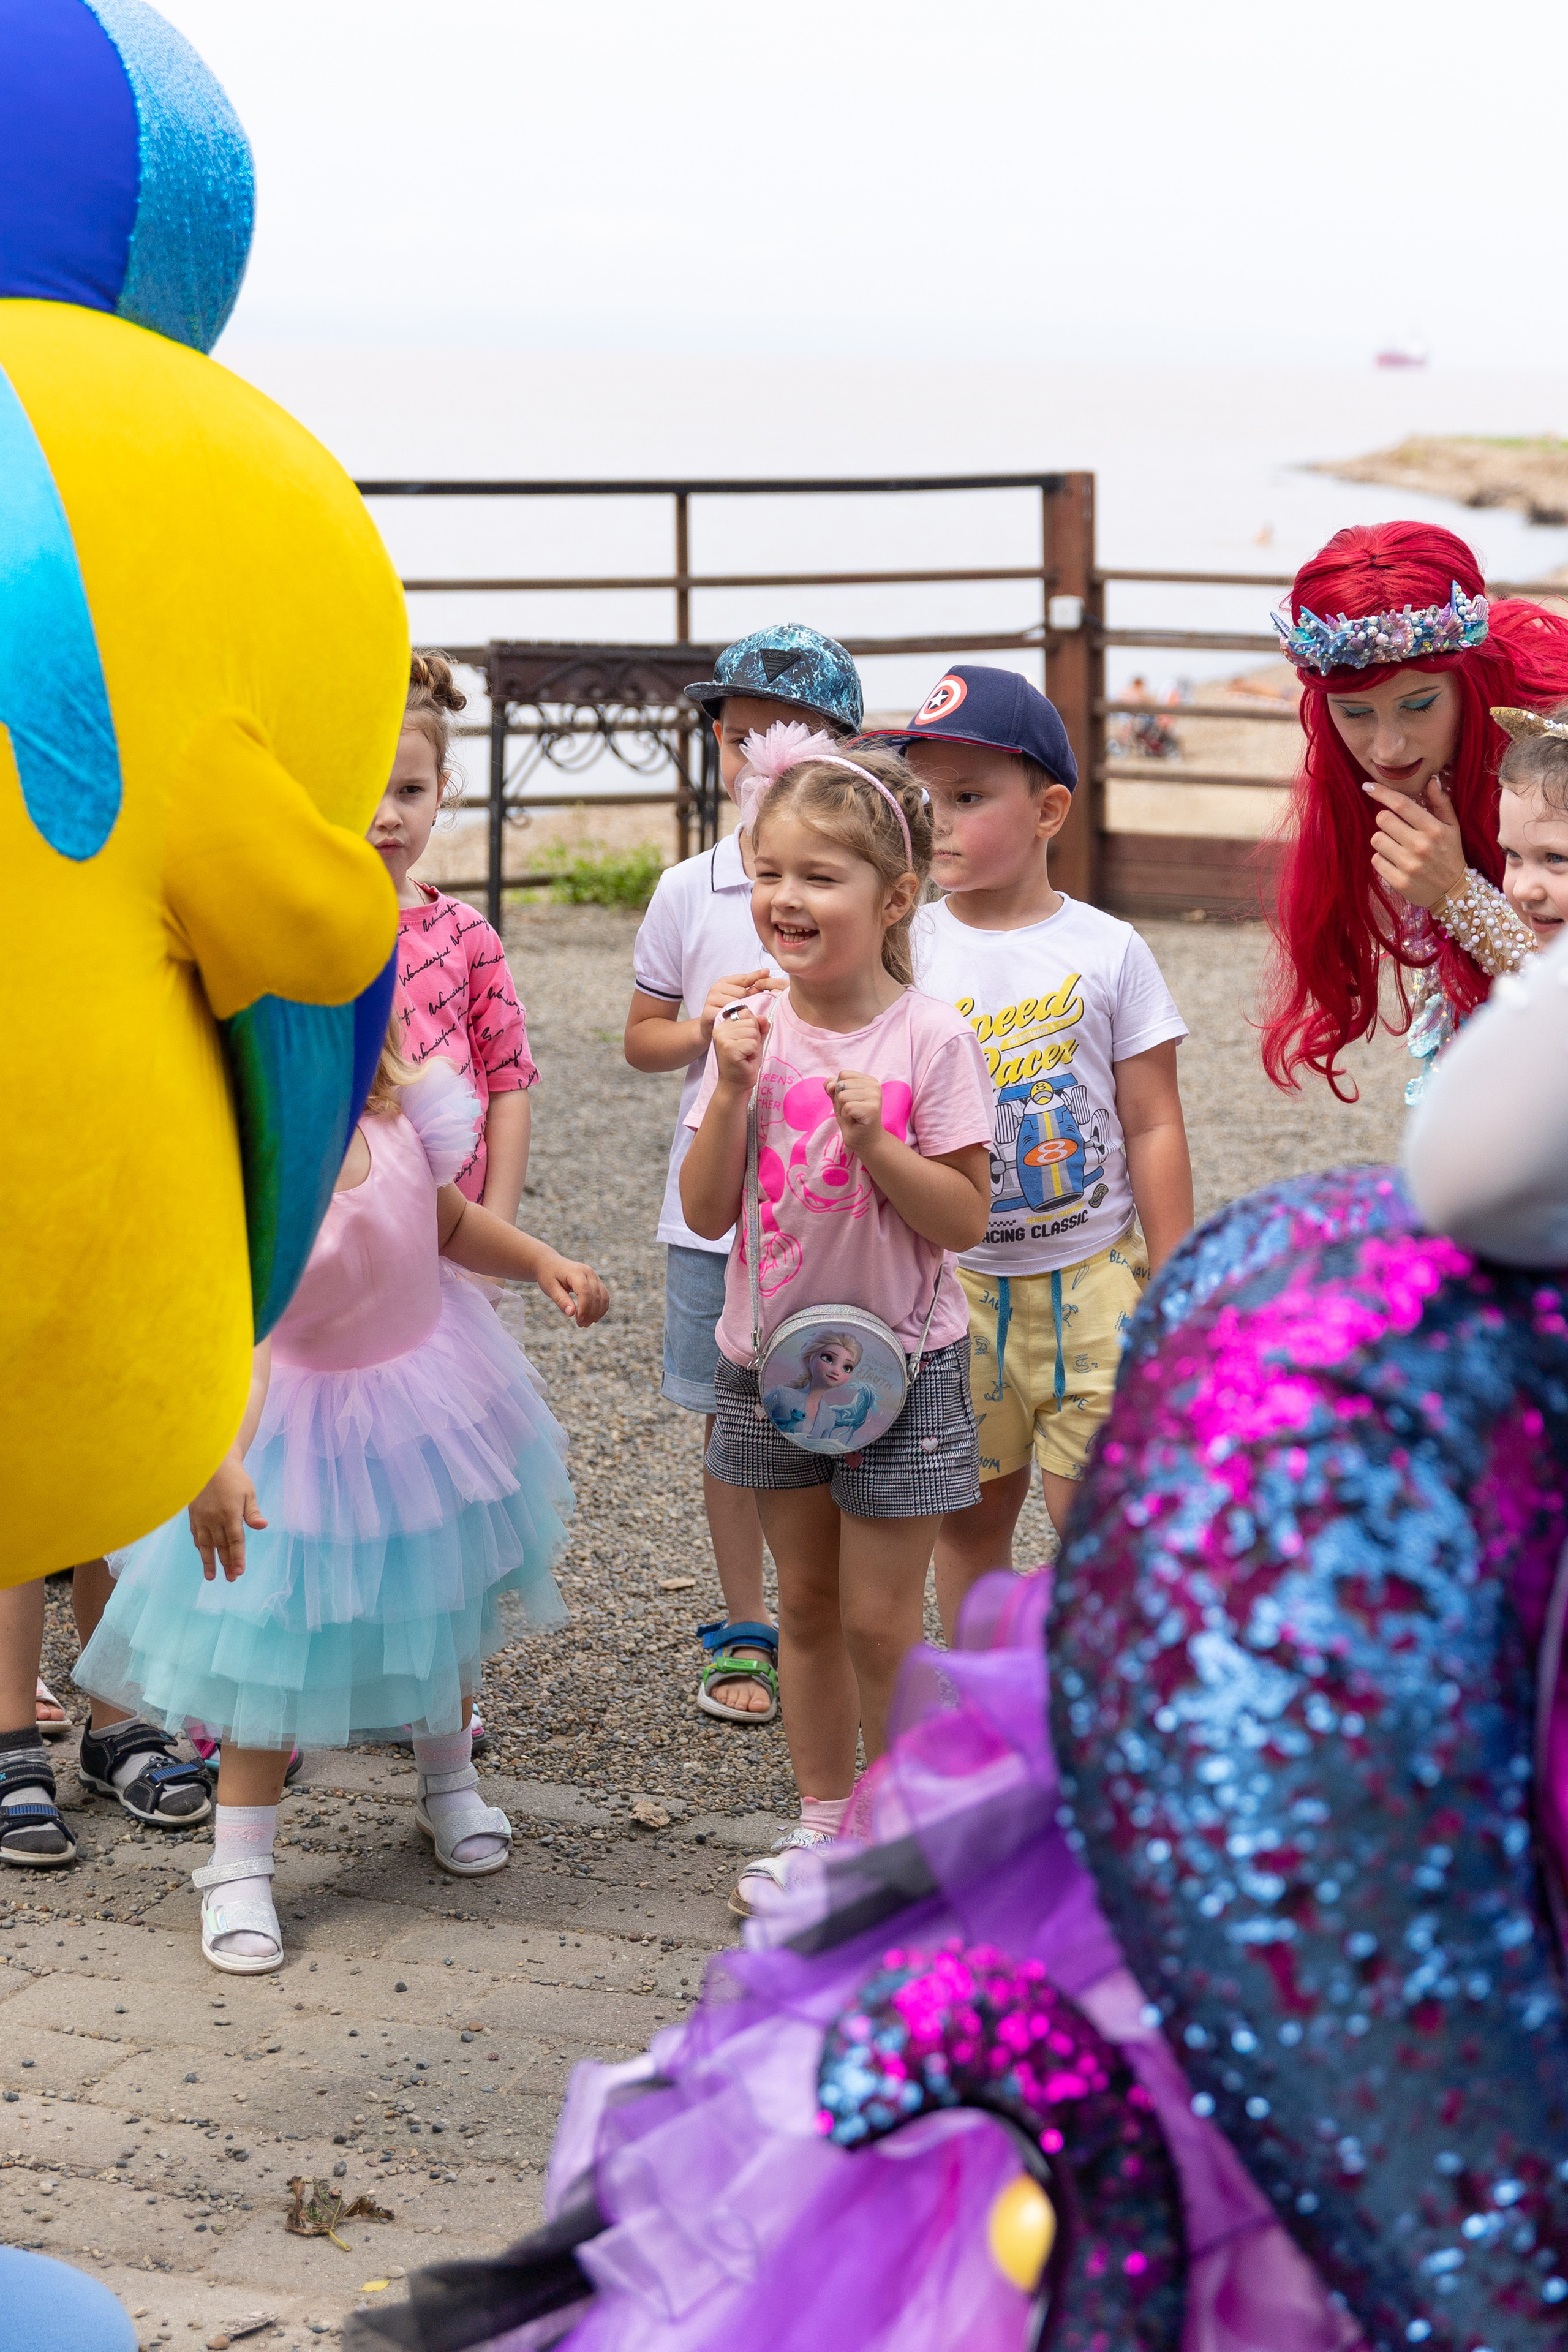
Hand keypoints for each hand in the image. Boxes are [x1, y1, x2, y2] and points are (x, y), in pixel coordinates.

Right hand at [187, 1452, 265, 1581]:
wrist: (211, 1463)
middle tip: (231, 1579)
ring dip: (209, 1561)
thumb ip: (253, 1513)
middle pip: (221, 1546)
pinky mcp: (193, 1515)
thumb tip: (263, 1527)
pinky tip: (203, 1555)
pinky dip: (200, 1547)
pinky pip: (196, 1535)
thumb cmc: (235, 1478)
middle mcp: (213, 1519)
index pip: (235, 1541)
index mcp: (230, 1514)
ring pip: (205, 1544)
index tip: (240, 1572)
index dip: (237, 1558)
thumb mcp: (249, 1493)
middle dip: (226, 1564)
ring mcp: (201, 1518)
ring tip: (211, 1576)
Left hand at [536, 1254, 608, 1327]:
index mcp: (576, 1272)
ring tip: (586, 1324)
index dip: (584, 1308)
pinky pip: (604, 1296)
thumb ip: (561, 1300)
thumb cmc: (548, 1276)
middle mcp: (589, 1272)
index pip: (585, 1292)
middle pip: (596, 1296)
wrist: (551, 1264)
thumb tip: (571, 1314)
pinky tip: (593, 1318)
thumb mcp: (550, 1288)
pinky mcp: (596, 1281)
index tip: (578, 1321)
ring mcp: (594, 1276)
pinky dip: (601, 1308)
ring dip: (597, 1313)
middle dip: (590, 1313)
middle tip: (581, 1325)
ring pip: (603, 1297)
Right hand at [698, 969, 785, 1050]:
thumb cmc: (728, 1011)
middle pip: (742, 992)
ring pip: (735, 1003)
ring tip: (742, 1017)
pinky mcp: (708, 1012)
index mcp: (724, 982)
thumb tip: (766, 974)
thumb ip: (751, 988)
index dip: (756, 976)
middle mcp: (716, 988)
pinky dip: (734, 1019)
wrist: (709, 1027)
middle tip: (750, 1009)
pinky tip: (736, 1022)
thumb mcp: (739, 997)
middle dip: (749, 1000)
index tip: (767, 972)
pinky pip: (727, 1015)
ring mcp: (711, 1000)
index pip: (743, 978)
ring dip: (742, 1011)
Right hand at [711, 1003, 769, 1090]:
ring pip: (753, 1032)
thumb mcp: (754, 1040)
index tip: (745, 1042)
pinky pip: (753, 1044)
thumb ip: (759, 1027)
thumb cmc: (744, 1062)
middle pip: (751, 1021)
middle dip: (754, 1038)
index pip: (746, 1012)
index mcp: (723, 1024)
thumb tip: (763, 1017)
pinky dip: (753, 1053)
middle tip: (746, 1051)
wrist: (736, 1084)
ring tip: (746, 1055)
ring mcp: (723, 1038)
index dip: (752, 1028)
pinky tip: (745, 1060)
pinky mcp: (729, 1048)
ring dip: (754, 1046)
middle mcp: (720, 1029)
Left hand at [830, 1069, 886, 1159]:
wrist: (864, 1140)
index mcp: (869, 1080)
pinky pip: (846, 1107)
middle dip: (840, 1100)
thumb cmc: (852, 1119)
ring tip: (853, 1116)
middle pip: (841, 1085)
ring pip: (842, 1096)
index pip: (843, 1075)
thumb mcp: (839, 1100)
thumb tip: (829, 1083)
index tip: (850, 1102)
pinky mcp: (872, 1109)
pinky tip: (855, 1121)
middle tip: (851, 1112)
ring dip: (843, 1109)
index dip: (839, 1090)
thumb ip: (832, 1088)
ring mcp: (875, 1096)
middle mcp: (874, 1085)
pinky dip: (846, 1116)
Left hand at [1365, 775, 1467, 909]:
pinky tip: (1395, 861)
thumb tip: (1431, 780)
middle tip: (1394, 827)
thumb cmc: (1450, 854)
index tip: (1368, 786)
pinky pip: (1376, 860)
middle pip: (1383, 819)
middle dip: (1385, 820)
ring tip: (1396, 846)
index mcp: (1434, 829)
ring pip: (1376, 839)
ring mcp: (1408, 865)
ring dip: (1382, 840)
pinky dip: (1382, 859)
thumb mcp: (1452, 827)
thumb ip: (1441, 802)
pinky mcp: (1398, 881)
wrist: (1454, 892)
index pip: (1401, 804)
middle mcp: (1420, 846)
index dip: (1382, 793)